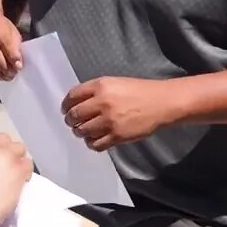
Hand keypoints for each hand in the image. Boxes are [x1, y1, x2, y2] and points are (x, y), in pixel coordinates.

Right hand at [0, 133, 31, 226]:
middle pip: (1, 140)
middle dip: (3, 152)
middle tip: (1, 168)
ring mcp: (4, 154)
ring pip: (18, 148)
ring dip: (15, 160)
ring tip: (12, 175)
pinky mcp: (18, 167)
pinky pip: (28, 163)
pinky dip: (25, 173)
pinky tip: (20, 182)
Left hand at [61, 77, 186, 150]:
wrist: (161, 103)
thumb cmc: (139, 91)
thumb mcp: (114, 83)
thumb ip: (95, 91)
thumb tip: (76, 102)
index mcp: (100, 86)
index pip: (72, 96)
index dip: (66, 105)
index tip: (65, 110)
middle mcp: (102, 102)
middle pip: (74, 115)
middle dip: (71, 120)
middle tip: (73, 122)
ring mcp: (109, 120)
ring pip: (82, 131)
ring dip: (80, 132)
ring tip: (83, 131)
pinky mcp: (117, 135)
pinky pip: (95, 144)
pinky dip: (91, 143)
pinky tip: (94, 140)